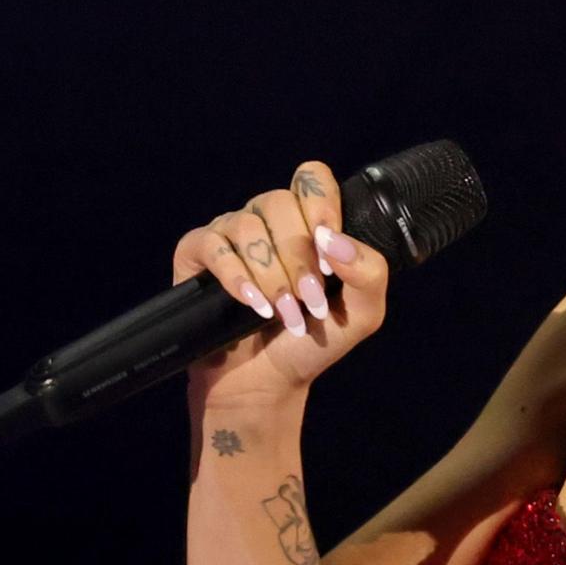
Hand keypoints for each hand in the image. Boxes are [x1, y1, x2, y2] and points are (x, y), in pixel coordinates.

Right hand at [169, 157, 393, 399]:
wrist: (264, 384)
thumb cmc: (311, 344)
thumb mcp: (361, 315)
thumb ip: (369, 273)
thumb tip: (334, 241)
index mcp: (306, 221)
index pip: (312, 179)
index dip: (321, 209)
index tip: (329, 259)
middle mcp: (267, 220)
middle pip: (279, 202)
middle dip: (298, 258)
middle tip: (308, 300)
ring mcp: (229, 233)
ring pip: (247, 226)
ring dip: (270, 275)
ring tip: (281, 313)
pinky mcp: (196, 254)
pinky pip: (212, 245)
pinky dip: (234, 277)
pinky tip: (250, 305)